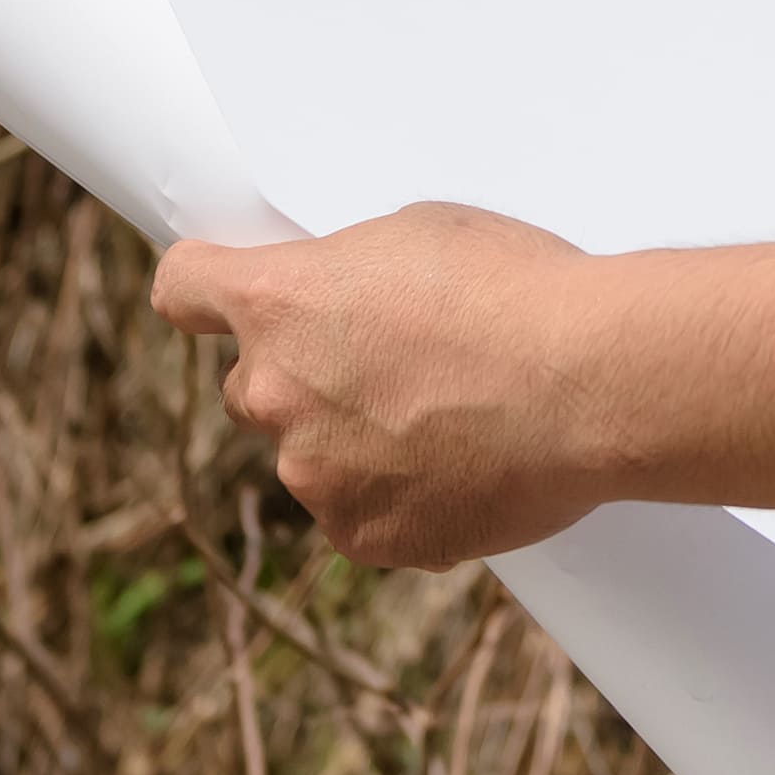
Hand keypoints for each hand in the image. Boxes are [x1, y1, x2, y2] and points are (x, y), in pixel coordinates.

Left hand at [152, 203, 613, 572]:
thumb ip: (347, 276)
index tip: (223, 300)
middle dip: (302, 377)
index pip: (184, 288)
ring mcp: (314, 476)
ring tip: (451, 419)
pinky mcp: (364, 538)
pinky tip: (464, 466)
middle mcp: (273, 393)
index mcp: (276, 302)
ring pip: (312, 457)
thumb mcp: (417, 236)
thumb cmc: (518, 290)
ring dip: (355, 442)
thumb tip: (342, 308)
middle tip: (388, 367)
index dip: (205, 292)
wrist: (591, 383)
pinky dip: (400, 497)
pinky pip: (362, 514)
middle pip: (250, 386)